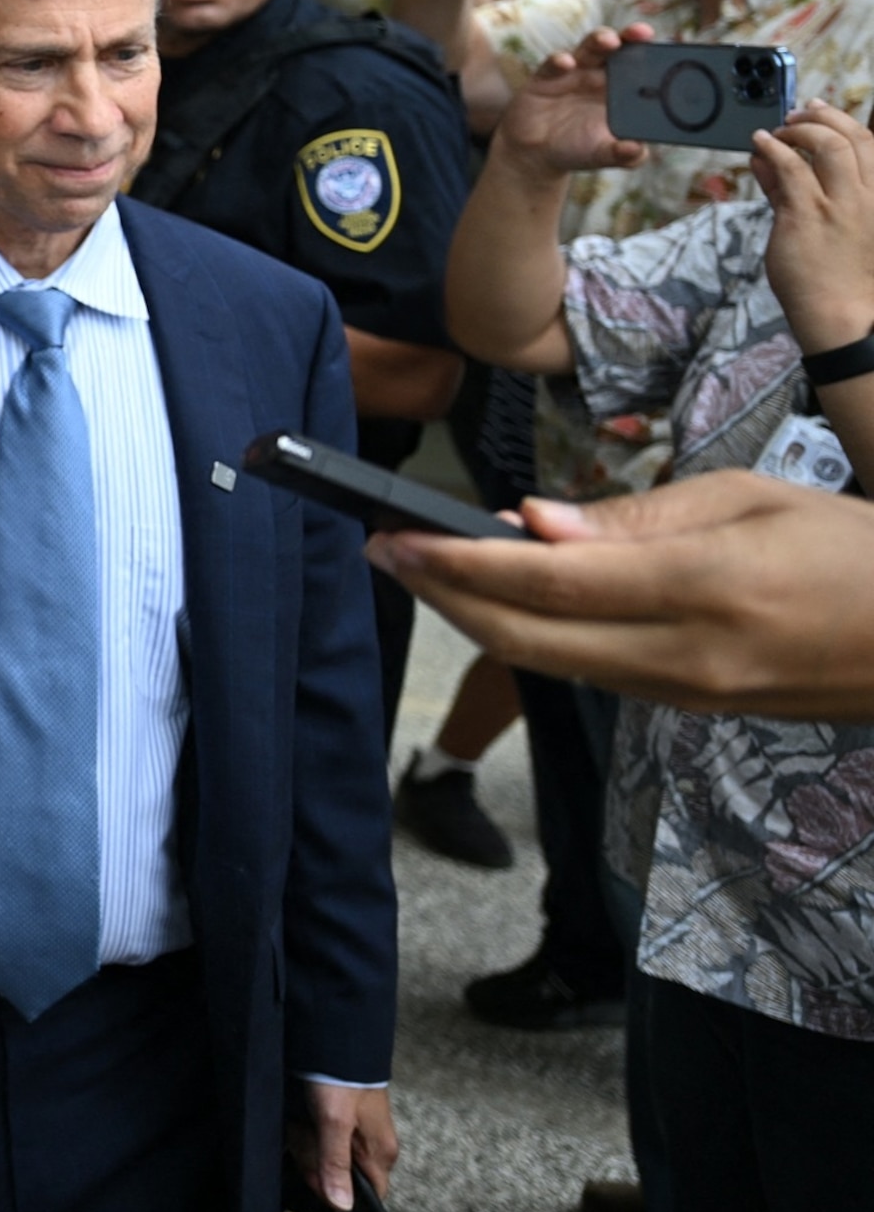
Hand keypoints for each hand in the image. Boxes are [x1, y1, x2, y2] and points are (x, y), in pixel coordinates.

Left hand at [289, 1081, 396, 1211]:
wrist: (334, 1036)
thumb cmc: (341, 1077)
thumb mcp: (334, 1122)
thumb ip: (336, 1163)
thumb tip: (341, 1205)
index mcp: (380, 1153)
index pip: (366, 1196)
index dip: (336, 1191)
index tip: (315, 1173)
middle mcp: (370, 1145)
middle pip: (336, 1174)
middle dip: (312, 1156)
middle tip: (304, 1131)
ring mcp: (352, 1131)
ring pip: (320, 1154)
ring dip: (303, 1138)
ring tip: (301, 1115)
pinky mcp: (335, 1118)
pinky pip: (313, 1134)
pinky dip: (300, 1126)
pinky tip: (297, 1112)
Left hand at [373, 472, 873, 718]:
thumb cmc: (858, 551)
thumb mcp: (754, 501)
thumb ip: (637, 520)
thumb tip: (533, 526)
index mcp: (705, 589)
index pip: (547, 579)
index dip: (458, 560)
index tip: (396, 532)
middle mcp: (688, 656)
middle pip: (528, 637)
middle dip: (443, 595)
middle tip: (386, 548)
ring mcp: (691, 695)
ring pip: (554, 662)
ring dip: (480, 618)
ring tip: (428, 566)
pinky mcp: (698, 711)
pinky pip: (595, 672)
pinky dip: (538, 636)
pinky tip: (508, 599)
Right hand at [492, 24, 653, 176]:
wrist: (536, 155)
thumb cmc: (577, 150)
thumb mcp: (604, 155)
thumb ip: (624, 155)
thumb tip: (637, 151)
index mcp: (620, 89)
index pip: (640, 63)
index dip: (651, 52)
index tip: (666, 47)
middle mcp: (598, 75)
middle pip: (618, 47)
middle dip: (630, 37)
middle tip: (642, 33)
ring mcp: (572, 73)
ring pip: (588, 49)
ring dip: (599, 40)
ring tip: (610, 41)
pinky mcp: (544, 78)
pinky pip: (553, 64)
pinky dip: (559, 61)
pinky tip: (566, 63)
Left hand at [754, 101, 873, 353]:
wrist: (845, 318)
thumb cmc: (844, 277)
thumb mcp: (845, 229)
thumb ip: (808, 190)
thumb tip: (775, 160)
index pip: (873, 145)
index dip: (846, 122)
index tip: (823, 112)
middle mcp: (872, 196)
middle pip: (855, 138)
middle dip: (825, 118)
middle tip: (799, 113)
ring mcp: (843, 205)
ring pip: (827, 146)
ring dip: (797, 130)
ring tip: (777, 130)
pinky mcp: (808, 216)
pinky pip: (790, 170)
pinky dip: (773, 150)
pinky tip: (760, 145)